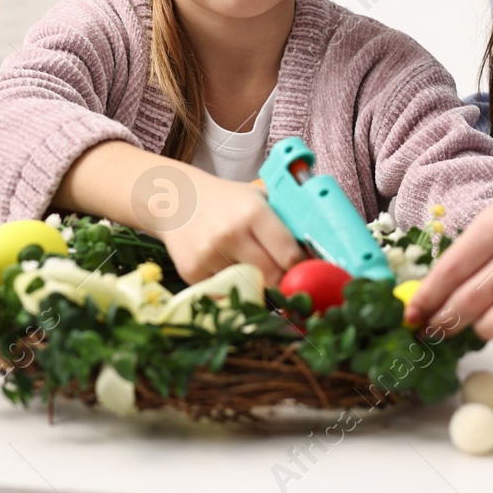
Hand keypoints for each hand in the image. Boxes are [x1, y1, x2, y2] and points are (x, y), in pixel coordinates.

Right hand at [153, 171, 303, 286]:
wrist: (177, 200)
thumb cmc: (227, 201)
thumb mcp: (259, 198)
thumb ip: (285, 221)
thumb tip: (315, 254)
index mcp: (254, 213)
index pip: (289, 254)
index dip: (301, 268)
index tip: (306, 272)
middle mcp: (231, 234)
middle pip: (271, 278)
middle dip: (282, 283)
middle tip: (286, 281)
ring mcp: (209, 254)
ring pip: (247, 288)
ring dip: (256, 286)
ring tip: (253, 270)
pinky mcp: (191, 272)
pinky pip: (223, 293)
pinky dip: (231, 288)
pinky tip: (227, 269)